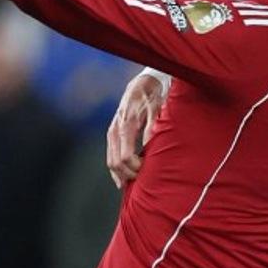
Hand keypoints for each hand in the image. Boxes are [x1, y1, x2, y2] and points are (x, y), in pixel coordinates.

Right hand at [106, 72, 166, 188]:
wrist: (142, 85)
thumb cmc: (152, 97)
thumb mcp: (156, 111)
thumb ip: (152, 130)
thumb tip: (150, 150)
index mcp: (126, 124)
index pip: (125, 156)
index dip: (135, 168)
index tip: (147, 171)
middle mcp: (115, 129)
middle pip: (115, 162)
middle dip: (128, 174)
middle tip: (143, 179)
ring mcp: (112, 131)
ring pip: (110, 161)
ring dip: (121, 174)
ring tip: (135, 183)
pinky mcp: (112, 134)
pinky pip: (110, 156)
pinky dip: (116, 170)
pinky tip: (123, 180)